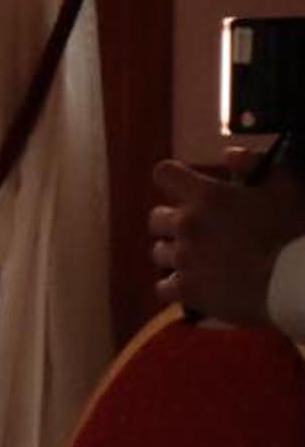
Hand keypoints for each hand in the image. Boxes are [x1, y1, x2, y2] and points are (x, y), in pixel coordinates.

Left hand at [149, 149, 304, 326]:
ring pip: (159, 252)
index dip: (174, 179)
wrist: (299, 283)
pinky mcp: (187, 291)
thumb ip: (255, 164)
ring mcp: (184, 259)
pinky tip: (198, 285)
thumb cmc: (297, 232)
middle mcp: (187, 225)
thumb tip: (229, 155)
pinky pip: (163, 286)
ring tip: (203, 259)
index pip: (164, 174)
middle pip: (156, 218)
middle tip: (201, 230)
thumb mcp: (285, 188)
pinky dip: (176, 286)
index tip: (186, 187)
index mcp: (207, 196)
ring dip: (176, 253)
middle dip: (174, 221)